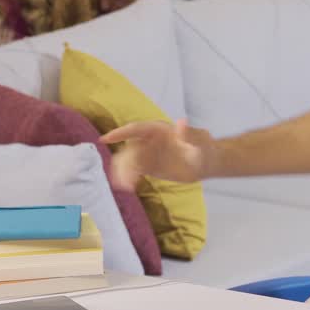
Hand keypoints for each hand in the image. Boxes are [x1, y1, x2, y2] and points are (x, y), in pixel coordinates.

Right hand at [99, 118, 213, 187]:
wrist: (205, 161)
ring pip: (129, 161)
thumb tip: (181, 122)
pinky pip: (134, 171)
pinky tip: (128, 186)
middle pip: (130, 149)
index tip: (104, 139)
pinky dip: (129, 177)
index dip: (120, 133)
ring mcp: (148, 153)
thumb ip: (188, 134)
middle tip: (123, 177)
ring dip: (124, 172)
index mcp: (158, 130)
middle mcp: (149, 140)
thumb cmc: (202, 147)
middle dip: (124, 162)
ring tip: (125, 185)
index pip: (136, 129)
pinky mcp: (148, 166)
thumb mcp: (198, 141)